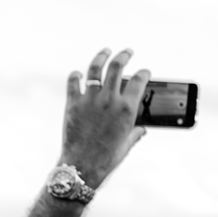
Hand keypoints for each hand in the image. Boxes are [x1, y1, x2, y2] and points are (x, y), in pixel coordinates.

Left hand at [61, 49, 148, 186]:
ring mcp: (89, 100)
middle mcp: (109, 100)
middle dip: (124, 56)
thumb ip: (136, 132)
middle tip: (127, 51)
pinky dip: (76, 75)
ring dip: (101, 57)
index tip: (145, 71)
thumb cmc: (107, 158)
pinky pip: (73, 83)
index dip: (144, 73)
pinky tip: (78, 73)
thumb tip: (142, 129)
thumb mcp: (128, 144)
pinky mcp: (72, 104)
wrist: (82, 165)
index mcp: (127, 109)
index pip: (139, 81)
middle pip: (117, 67)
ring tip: (105, 52)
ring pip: (95, 69)